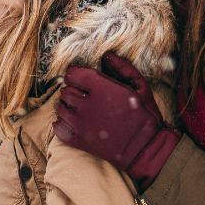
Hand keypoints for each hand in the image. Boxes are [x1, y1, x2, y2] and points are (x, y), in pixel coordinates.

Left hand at [53, 52, 178, 188]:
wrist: (145, 149)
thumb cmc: (145, 116)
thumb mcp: (141, 87)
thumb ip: (124, 68)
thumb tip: (107, 56)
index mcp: (103, 89)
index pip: (74, 75)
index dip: (75, 73)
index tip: (80, 76)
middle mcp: (88, 106)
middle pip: (65, 91)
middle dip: (71, 89)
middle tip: (81, 93)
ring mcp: (82, 125)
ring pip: (60, 109)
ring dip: (66, 106)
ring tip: (77, 107)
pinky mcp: (80, 141)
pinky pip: (58, 129)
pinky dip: (60, 124)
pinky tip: (71, 122)